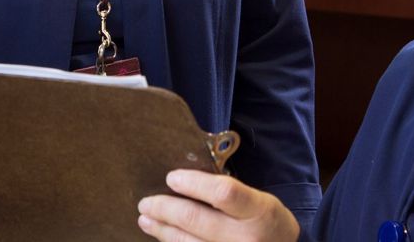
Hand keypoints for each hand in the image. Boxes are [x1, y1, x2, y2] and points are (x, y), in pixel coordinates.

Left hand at [137, 169, 299, 241]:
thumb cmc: (267, 222)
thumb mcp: (259, 201)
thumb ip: (229, 193)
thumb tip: (184, 181)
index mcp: (259, 211)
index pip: (223, 193)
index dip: (194, 183)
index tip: (172, 177)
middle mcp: (246, 238)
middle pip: (196, 219)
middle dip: (165, 208)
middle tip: (146, 202)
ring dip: (162, 230)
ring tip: (146, 219)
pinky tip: (164, 236)